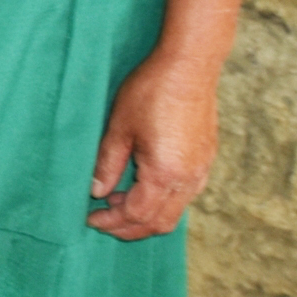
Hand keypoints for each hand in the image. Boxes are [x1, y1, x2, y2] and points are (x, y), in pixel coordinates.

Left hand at [89, 54, 219, 238]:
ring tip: (117, 199)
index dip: (112, 221)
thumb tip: (96, 192)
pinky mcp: (206, 160)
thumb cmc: (151, 92)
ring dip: (146, 215)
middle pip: (160, 223)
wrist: (189, 68)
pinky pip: (185, 195)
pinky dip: (162, 200)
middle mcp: (189, 180)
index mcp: (165, 174)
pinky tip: (142, 184)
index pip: (137, 214)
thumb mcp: (119, 128)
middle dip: (130, 227)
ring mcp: (202, 171)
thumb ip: (107, 164)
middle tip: (104, 219)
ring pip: (175, 212)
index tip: (91, 219)